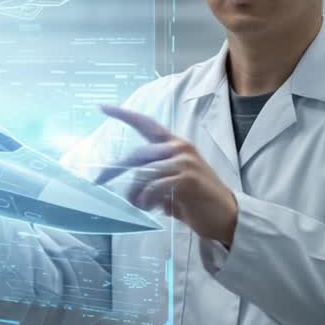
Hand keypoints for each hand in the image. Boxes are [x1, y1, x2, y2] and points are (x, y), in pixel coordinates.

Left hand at [95, 104, 237, 244]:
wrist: (227, 217)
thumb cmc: (197, 201)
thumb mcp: (171, 185)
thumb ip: (152, 178)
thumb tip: (129, 188)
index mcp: (175, 145)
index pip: (147, 124)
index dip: (125, 115)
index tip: (103, 107)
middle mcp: (179, 148)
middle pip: (136, 154)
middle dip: (114, 169)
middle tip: (98, 181)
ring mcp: (184, 161)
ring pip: (142, 173)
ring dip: (134, 193)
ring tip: (140, 205)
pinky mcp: (187, 178)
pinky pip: (152, 187)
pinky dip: (146, 199)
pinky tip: (150, 207)